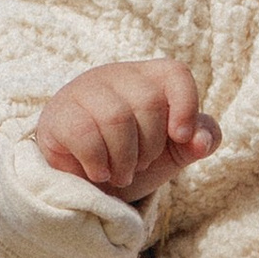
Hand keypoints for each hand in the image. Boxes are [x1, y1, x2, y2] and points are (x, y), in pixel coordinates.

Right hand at [36, 59, 219, 202]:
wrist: (84, 184)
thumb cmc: (132, 157)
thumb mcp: (173, 152)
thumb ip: (199, 140)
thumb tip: (201, 139)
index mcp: (149, 79)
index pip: (176, 73)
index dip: (185, 105)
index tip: (180, 138)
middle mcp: (116, 76)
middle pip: (149, 102)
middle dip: (150, 146)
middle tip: (138, 164)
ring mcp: (83, 91)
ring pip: (117, 117)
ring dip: (125, 159)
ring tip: (120, 173)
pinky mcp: (57, 115)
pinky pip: (85, 134)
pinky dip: (98, 163)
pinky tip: (98, 172)